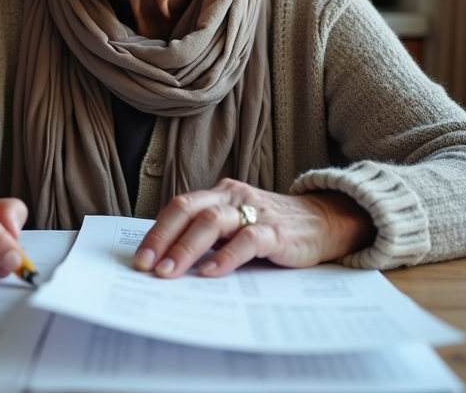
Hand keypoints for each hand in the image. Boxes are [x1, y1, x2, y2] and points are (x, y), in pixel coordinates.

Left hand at [133, 179, 375, 277]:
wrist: (326, 222)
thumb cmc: (274, 228)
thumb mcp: (237, 225)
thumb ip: (209, 237)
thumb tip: (169, 262)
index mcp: (220, 194)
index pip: (179, 207)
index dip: (156, 232)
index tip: (138, 258)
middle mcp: (234, 197)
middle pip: (188, 209)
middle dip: (163, 238)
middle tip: (146, 266)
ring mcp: (256, 211)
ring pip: (213, 222)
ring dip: (187, 248)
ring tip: (170, 272)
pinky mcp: (277, 231)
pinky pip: (248, 240)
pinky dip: (226, 256)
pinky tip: (211, 272)